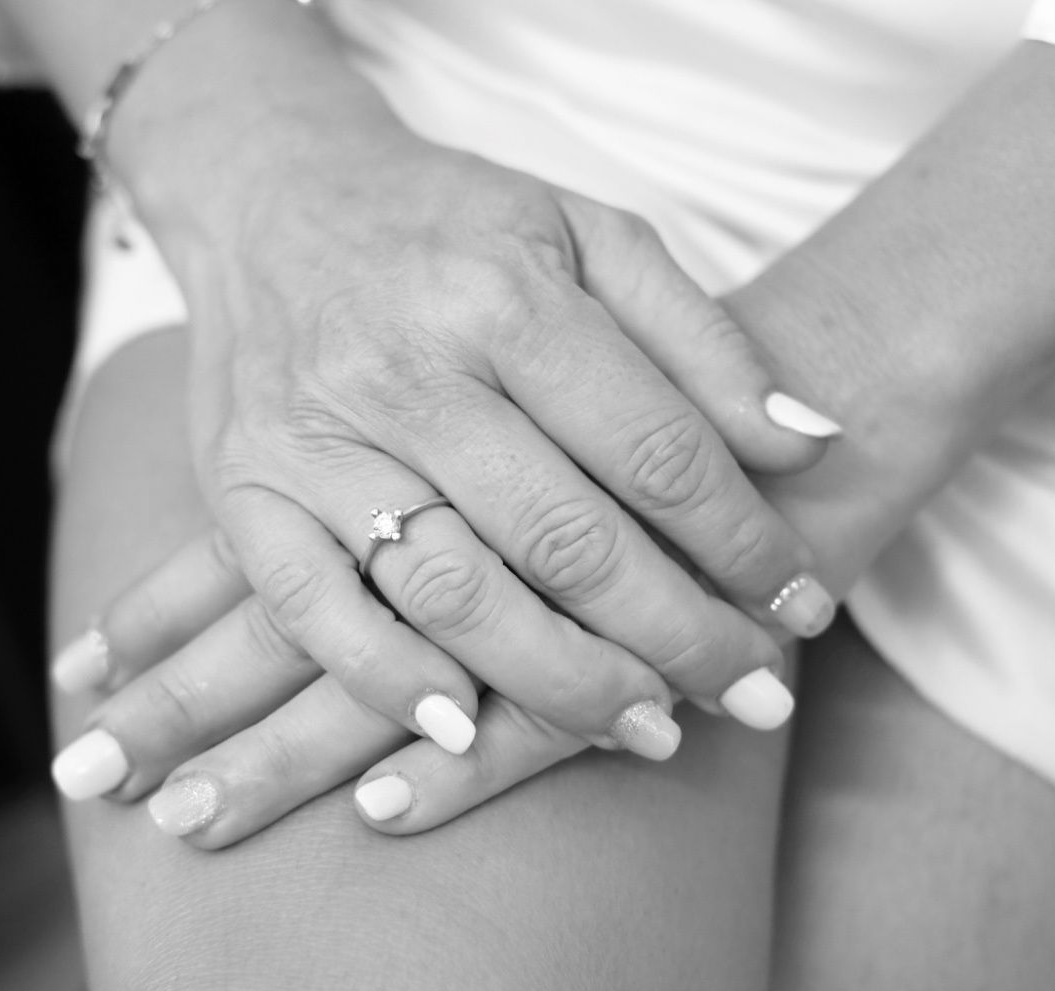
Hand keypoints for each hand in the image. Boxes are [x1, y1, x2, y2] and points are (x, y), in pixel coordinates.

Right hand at [53, 132, 842, 797]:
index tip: (802, 604)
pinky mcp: (243, 490)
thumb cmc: (453, 229)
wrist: (274, 196)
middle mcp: (410, 369)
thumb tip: (811, 444)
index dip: (744, 542)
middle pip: (567, 539)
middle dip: (679, 636)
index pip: (656, 449)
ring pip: (453, 591)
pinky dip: (388, 681)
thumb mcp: (592, 236)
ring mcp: (316, 437)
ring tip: (648, 729)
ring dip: (561, 682)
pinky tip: (465, 731)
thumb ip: (703, 340)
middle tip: (758, 694)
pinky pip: (311, 610)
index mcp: (508, 297)